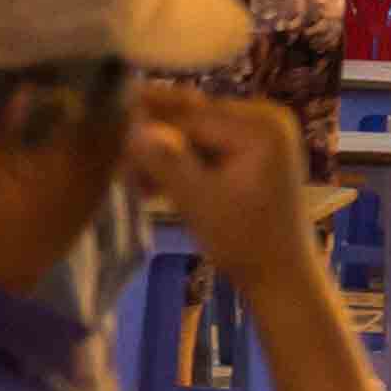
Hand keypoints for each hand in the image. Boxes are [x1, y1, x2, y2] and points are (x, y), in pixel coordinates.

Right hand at [125, 87, 321, 284]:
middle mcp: (266, 116)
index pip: (190, 117)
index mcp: (261, 125)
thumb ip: (167, 162)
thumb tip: (132, 127)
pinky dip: (182, 163)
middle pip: (192, 120)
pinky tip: (149, 185)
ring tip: (128, 177)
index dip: (146, 129)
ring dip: (162, 154)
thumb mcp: (199, 202)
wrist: (281, 274)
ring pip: (195, 133)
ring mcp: (262, 130)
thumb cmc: (244, 242)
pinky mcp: (253, 147)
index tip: (110, 141)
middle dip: (154, 140)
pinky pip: (208, 145)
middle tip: (114, 158)